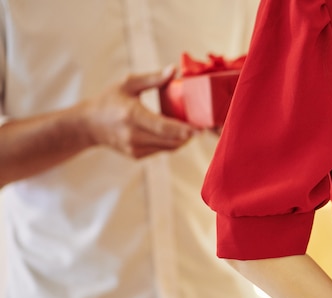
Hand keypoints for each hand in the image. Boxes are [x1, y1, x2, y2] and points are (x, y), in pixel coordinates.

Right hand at [80, 66, 196, 157]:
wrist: (89, 125)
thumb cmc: (110, 99)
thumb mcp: (128, 84)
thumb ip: (153, 79)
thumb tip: (174, 70)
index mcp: (132, 115)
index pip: (163, 127)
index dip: (184, 130)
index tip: (199, 129)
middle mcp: (133, 135)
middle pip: (170, 140)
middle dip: (189, 135)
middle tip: (204, 127)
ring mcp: (134, 148)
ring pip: (168, 147)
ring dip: (182, 140)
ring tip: (191, 129)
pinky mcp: (136, 155)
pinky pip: (161, 150)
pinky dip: (171, 143)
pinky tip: (176, 133)